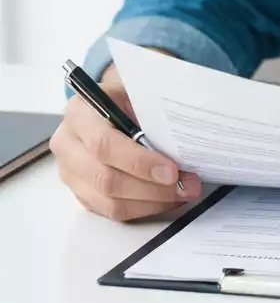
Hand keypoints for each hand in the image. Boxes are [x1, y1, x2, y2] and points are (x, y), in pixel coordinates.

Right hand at [51, 68, 201, 220]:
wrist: (110, 103)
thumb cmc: (130, 96)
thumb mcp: (139, 90)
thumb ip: (154, 110)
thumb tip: (183, 140)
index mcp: (80, 113)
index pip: (104, 145)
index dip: (139, 162)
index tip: (172, 171)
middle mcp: (68, 144)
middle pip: (106, 180)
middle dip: (154, 189)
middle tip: (188, 186)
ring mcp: (70, 172)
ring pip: (110, 202)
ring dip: (153, 202)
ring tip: (183, 193)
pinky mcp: (80, 192)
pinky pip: (112, 212)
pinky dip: (144, 209)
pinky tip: (167, 199)